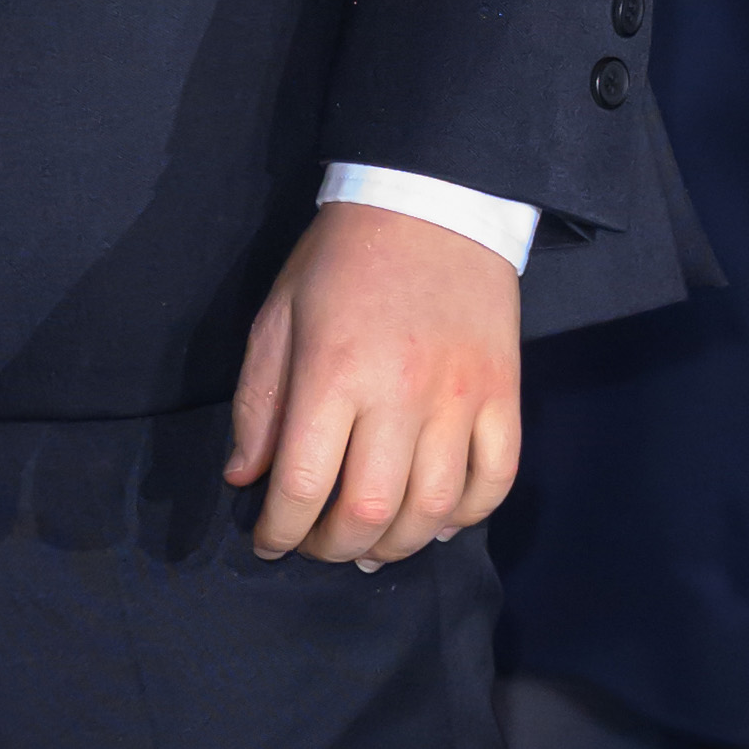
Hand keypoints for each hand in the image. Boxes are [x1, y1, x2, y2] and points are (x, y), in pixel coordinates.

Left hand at [226, 201, 524, 567]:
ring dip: (396, 545)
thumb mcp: (279, 316)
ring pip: (433, 509)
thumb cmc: (343, 260)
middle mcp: (401, 393)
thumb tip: (245, 477)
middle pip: (370, 510)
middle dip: (332, 547)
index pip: (303, 485)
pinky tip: (434, 520)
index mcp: (334, 372)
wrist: (433, 202)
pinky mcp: (502, 395)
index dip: (279, 531)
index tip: (267, 540)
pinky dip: (465, 516)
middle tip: (316, 543)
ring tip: (370, 544)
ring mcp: (460, 398)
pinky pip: (494, 480)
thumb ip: (259, 402)